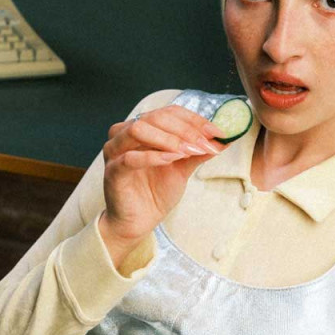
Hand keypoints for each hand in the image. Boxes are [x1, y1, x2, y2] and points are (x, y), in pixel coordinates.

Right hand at [100, 104, 226, 249]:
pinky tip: (172, 160)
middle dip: (184, 129)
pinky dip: (153, 156)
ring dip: (168, 138)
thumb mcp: (182, 169)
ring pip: (138, 129)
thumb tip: (222, 140)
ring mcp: (115, 151)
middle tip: (204, 143)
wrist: (139, 221)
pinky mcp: (112, 171)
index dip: (194, 120)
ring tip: (188, 151)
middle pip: (155, 117)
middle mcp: (125, 134)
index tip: (216, 132)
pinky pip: (130, 158)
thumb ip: (197, 153)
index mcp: (143, 129)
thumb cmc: (155, 192)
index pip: (169, 113)